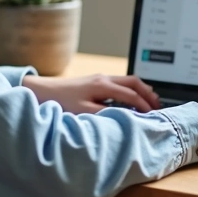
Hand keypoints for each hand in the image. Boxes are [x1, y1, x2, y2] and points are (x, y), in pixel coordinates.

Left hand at [22, 74, 161, 113]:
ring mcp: (98, 78)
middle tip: (158, 106)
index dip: (144, 106)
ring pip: (126, 80)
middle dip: (148, 93)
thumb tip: (125, 118)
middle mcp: (103, 78)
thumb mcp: (83, 113)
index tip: (154, 116)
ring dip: (140, 90)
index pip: (132, 95)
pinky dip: (129, 89)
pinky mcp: (92, 81)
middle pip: (134, 82)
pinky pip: (118, 82)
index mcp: (103, 85)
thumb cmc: (60, 102)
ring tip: (148, 101)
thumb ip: (106, 115)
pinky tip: (128, 99)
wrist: (40, 91)